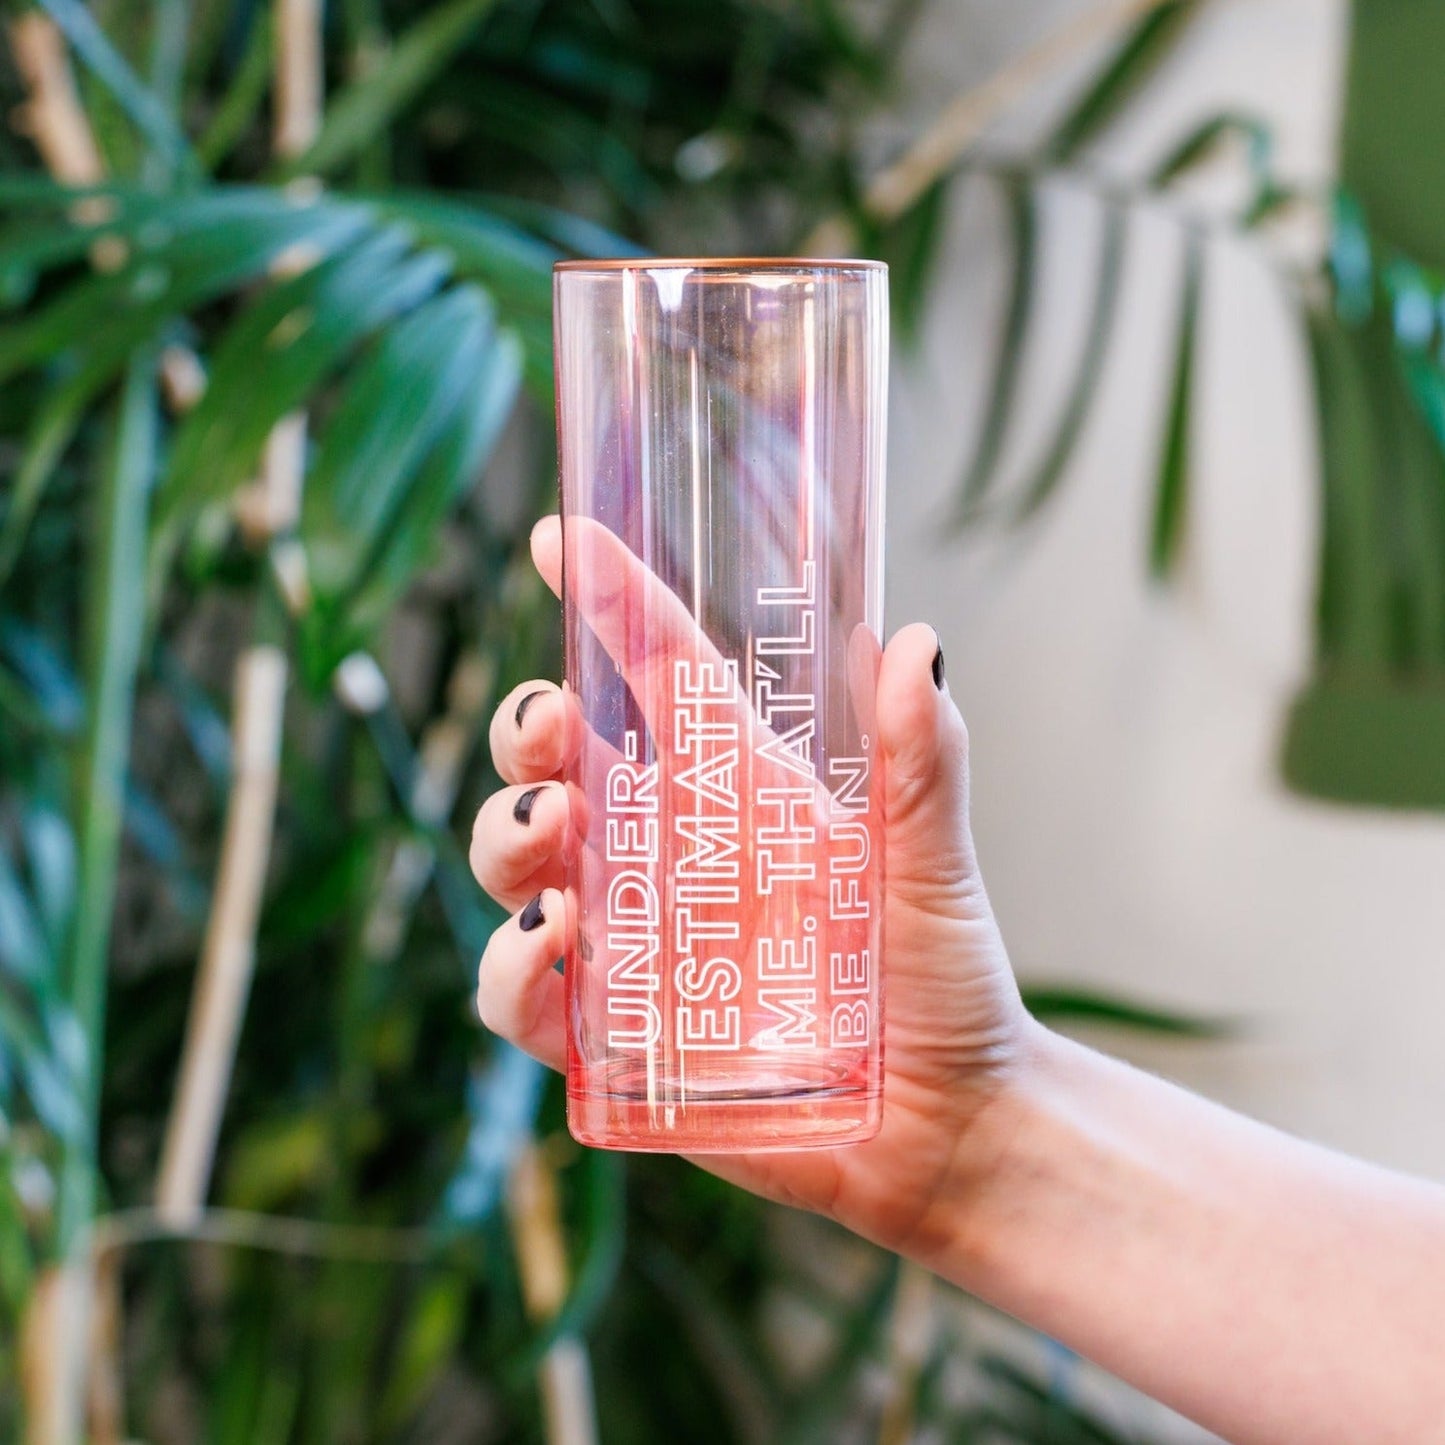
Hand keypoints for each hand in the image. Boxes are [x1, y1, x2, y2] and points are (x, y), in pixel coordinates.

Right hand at [471, 515, 1034, 1264]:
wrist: (944, 1130)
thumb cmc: (941, 985)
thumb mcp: (929, 868)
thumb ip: (921, 766)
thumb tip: (917, 643)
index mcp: (738, 790)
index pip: (653, 672)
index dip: (602, 599)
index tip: (556, 538)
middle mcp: (670, 854)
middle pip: (553, 761)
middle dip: (524, 728)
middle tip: (552, 730)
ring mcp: (633, 943)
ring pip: (515, 865)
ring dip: (505, 834)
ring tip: (555, 834)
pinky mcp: (612, 1038)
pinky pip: (523, 993)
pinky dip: (512, 963)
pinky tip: (557, 942)